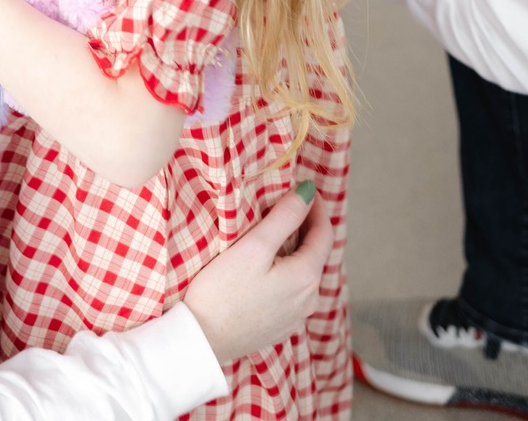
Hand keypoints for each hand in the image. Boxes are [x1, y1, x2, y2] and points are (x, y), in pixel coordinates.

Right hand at [181, 183, 329, 365]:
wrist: (203, 339)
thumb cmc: (224, 290)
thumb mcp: (254, 246)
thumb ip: (284, 217)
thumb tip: (309, 192)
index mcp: (307, 277)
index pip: (324, 234)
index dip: (317, 207)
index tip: (305, 187)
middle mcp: (309, 299)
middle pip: (316, 253)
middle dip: (306, 226)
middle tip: (288, 202)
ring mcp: (296, 316)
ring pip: (305, 272)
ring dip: (296, 248)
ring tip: (276, 228)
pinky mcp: (281, 325)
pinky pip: (293, 289)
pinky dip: (288, 268)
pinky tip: (268, 263)